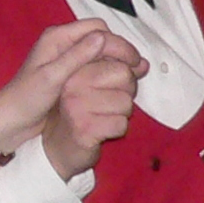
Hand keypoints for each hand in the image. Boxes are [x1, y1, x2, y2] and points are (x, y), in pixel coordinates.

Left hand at [0, 20, 139, 156]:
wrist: (11, 120)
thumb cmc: (26, 98)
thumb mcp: (52, 78)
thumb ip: (76, 57)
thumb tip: (103, 37)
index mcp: (57, 37)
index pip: (97, 28)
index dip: (118, 42)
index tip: (133, 61)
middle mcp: (63, 43)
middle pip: (102, 38)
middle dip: (122, 52)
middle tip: (139, 70)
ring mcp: (67, 58)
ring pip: (101, 52)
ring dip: (118, 62)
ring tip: (135, 77)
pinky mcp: (70, 72)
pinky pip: (95, 65)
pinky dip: (109, 71)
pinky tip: (120, 85)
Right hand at [39, 52, 146, 179]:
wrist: (60, 145)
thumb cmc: (82, 111)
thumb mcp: (96, 83)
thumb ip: (118, 69)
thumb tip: (143, 64)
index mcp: (75, 67)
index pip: (117, 57)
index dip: (129, 65)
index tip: (128, 73)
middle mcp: (72, 82)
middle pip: (125, 75)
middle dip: (126, 91)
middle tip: (108, 101)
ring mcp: (76, 105)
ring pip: (126, 102)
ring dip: (122, 113)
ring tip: (103, 116)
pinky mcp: (84, 128)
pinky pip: (121, 124)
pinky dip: (117, 130)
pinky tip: (102, 130)